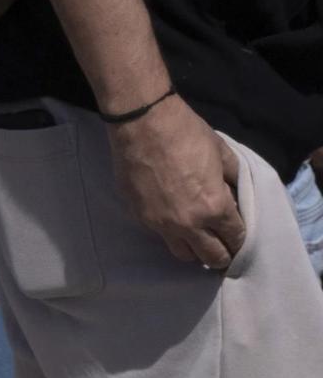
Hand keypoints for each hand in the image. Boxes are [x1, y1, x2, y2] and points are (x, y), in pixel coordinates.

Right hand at [108, 96, 245, 268]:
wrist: (141, 119)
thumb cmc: (186, 132)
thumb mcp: (222, 153)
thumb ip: (234, 181)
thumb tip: (237, 198)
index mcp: (215, 208)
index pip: (237, 240)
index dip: (240, 237)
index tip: (237, 232)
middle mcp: (189, 224)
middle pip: (213, 258)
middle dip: (222, 252)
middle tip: (220, 240)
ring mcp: (160, 222)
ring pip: (184, 255)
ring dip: (194, 247)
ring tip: (194, 233)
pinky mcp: (138, 214)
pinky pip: (159, 234)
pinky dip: (168, 230)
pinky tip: (168, 212)